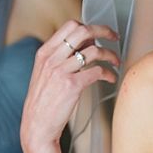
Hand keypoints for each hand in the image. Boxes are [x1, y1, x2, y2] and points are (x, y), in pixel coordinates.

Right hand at [20, 21, 119, 152]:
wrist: (36, 126)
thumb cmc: (43, 102)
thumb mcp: (45, 73)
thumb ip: (60, 58)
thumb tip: (86, 45)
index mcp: (44, 53)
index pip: (70, 26)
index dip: (90, 26)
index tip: (101, 33)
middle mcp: (52, 58)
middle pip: (83, 31)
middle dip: (104, 31)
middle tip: (114, 37)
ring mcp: (61, 71)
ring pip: (94, 50)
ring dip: (111, 54)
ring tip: (116, 62)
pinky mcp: (72, 85)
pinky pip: (98, 71)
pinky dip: (109, 73)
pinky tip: (111, 78)